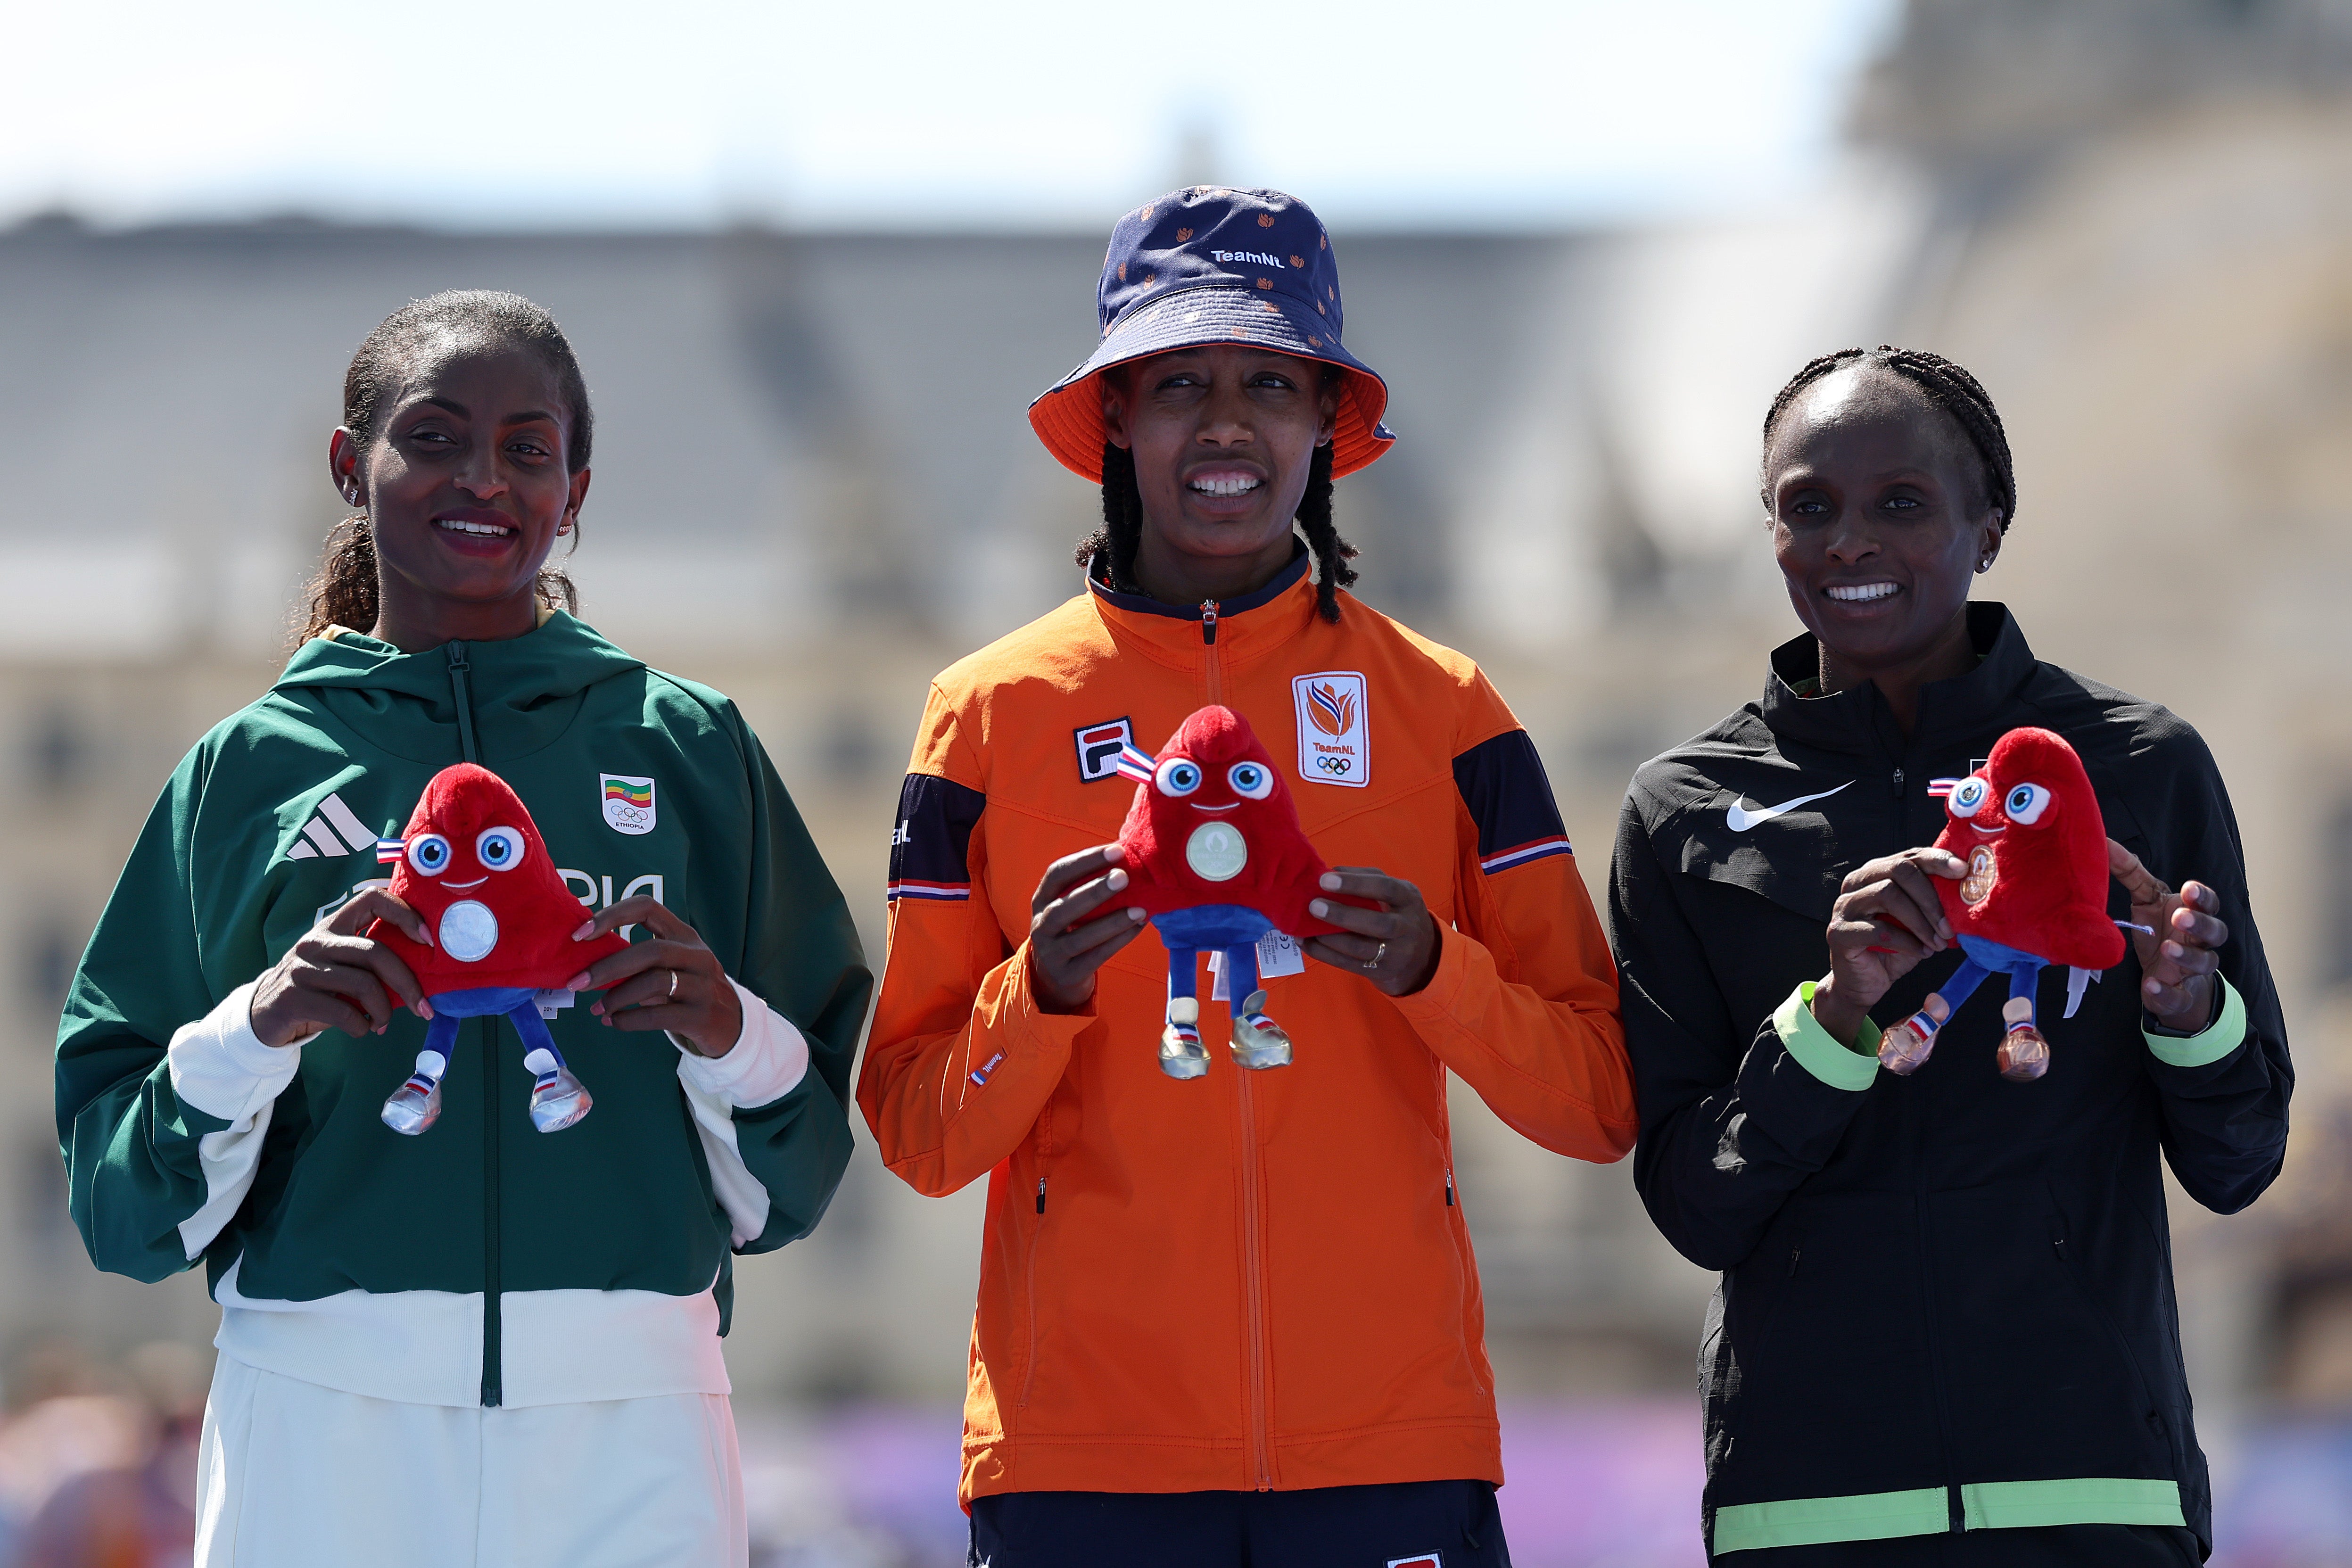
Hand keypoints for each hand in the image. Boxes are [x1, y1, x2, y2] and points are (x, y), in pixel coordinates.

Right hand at [248, 890, 432, 1046]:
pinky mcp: (293, 997)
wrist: (263, 1016)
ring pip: (364, 984)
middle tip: (423, 1007)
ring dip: (384, 1010)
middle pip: (376, 952)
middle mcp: (316, 942)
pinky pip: (344, 1013)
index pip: (371, 898)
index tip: (427, 940)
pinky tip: (363, 1029)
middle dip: (408, 983)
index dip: (404, 913)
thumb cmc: (317, 990)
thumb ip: (370, 962)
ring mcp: (302, 968)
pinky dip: (362, 1026)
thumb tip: (424, 971)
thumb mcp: (340, 968)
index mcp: (333, 926)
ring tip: (383, 1023)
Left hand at [565, 897, 741, 1057]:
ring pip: (654, 982)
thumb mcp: (672, 968)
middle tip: (577, 983)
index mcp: (685, 936)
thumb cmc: (690, 991)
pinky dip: (629, 1020)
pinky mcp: (701, 1015)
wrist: (733, 1025)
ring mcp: (703, 985)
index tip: (580, 934)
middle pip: (650, 950)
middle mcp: (698, 955)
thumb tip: (586, 963)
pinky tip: (614, 1022)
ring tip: (597, 1009)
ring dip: (617, 997)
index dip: (611, 916)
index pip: (647, 908)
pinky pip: (658, 1015)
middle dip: (607, 967)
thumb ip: (638, 961)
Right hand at [1027, 845, 1148, 1013]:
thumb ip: (1089, 884)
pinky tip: (1138, 927)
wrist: (1054, 977)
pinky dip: (1118, 941)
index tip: (1116, 850)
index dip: (1085, 861)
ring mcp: (1051, 953)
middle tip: (1123, 876)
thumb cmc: (1072, 928)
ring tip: (1139, 909)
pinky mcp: (1067, 974)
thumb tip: (1129, 857)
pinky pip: (1095, 958)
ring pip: (1079, 937)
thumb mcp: (1070, 905)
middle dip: (1094, 890)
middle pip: (1063, 906)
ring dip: (1111, 922)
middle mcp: (1040, 925)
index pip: (1057, 874)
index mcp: (1041, 900)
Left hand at [1303, 868, 1440, 997]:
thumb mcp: (1394, 891)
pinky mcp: (1381, 972)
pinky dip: (1324, 954)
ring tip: (1304, 928)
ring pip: (1360, 948)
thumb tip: (1331, 870)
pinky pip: (1348, 965)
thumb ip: (1366, 877)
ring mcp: (1396, 953)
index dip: (1355, 884)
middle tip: (1314, 906)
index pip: (1386, 888)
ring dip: (1329, 938)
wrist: (1422, 958)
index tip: (1325, 880)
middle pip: (1377, 923)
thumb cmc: (1398, 913)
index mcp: (1408, 899)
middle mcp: (1407, 927)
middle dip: (1342, 915)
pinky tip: (1306, 943)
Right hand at [1811, 847, 1964, 1044]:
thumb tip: (1972, 893)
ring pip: (1887, 895)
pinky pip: (1877, 929)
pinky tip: (1922, 952)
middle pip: (1898, 870)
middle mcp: (1856, 883)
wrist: (1862, 983)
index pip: (1909, 856)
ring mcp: (1844, 906)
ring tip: (1937, 943)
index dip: (1937, 859)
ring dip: (1920, 921)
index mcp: (1877, 873)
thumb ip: (1933, 904)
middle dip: (1930, 897)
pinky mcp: (1839, 932)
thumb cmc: (1894, 948)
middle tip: (1949, 927)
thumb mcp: (1918, 922)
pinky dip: (1906, 942)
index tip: (1963, 870)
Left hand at [2107, 840, 2226, 1031]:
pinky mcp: (2179, 995)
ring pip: (2204, 963)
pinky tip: (2151, 985)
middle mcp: (2200, 941)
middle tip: (2181, 917)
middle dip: (2200, 924)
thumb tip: (2103, 842)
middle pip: (2215, 931)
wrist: (2163, 976)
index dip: (2202, 897)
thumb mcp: (2145, 899)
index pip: (2208, 903)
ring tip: (2167, 949)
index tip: (2188, 889)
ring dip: (2187, 956)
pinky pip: (2178, 996)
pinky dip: (2166, 992)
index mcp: (2193, 914)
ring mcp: (2192, 970)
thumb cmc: (2159, 929)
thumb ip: (2129, 872)